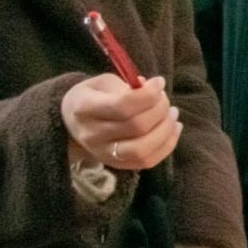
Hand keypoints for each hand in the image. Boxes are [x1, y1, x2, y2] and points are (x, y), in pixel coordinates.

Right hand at [61, 74, 181, 170]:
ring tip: (172, 113)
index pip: (122, 106)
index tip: (160, 81)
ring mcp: (103, 154)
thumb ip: (127, 84)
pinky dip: (168, 144)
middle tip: (164, 98)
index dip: (148, 94)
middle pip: (136, 127)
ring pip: (143, 149)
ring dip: (166, 130)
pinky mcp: (117, 165)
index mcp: (84, 108)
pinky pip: (148, 161)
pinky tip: (174, 127)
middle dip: (160, 109)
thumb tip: (154, 89)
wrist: (74, 123)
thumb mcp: (103, 82)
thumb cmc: (94, 96)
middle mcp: (92, 135)